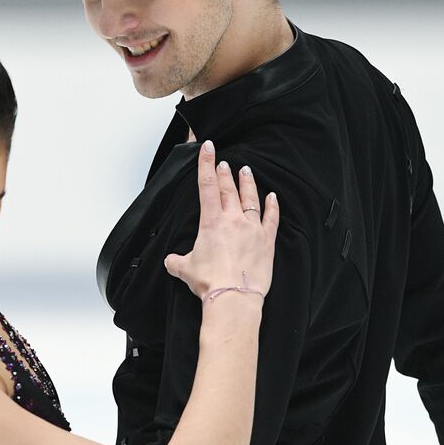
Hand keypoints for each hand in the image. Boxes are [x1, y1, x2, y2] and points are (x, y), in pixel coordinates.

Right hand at [164, 139, 279, 300]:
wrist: (233, 296)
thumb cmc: (210, 282)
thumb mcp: (184, 269)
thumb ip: (177, 261)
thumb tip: (170, 261)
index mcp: (211, 222)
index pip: (207, 186)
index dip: (206, 164)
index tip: (207, 148)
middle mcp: (232, 220)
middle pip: (228, 189)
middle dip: (225, 172)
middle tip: (224, 161)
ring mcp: (252, 229)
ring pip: (250, 199)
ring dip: (247, 184)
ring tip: (246, 171)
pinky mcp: (266, 241)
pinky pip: (271, 218)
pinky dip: (272, 206)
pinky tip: (272, 197)